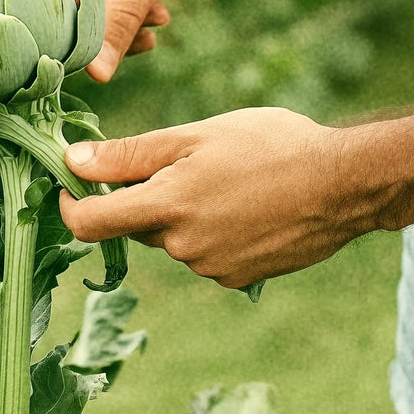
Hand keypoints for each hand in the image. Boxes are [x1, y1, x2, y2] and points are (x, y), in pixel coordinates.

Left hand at [58, 108, 386, 288]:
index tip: (70, 187)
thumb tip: (72, 161)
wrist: (345, 185)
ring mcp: (211, 267)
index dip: (69, 206)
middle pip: (137, 227)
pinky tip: (248, 207)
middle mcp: (183, 246)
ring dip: (184, 215)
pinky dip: (213, 232)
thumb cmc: (272, 145)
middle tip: (185, 163)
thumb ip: (130, 154)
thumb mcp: (196, 135)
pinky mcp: (238, 278)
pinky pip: (206, 254)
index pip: (91, 223)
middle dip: (145, 199)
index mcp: (167, 206)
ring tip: (231, 181)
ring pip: (174, 239)